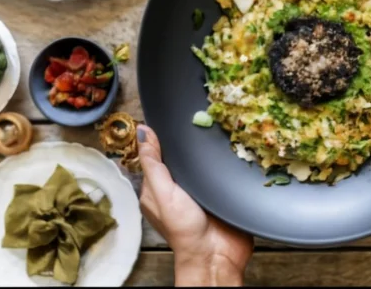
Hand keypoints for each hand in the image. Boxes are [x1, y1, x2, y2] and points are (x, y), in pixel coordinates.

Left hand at [137, 125, 253, 285]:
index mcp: (155, 189)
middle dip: (185, 142)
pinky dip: (221, 162)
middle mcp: (175, 188)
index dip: (160, 137)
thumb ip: (153, 164)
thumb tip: (143, 132)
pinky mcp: (218, 192)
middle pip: (178, 157)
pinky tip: (227, 150)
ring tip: (215, 130)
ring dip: (206, 151)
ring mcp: (198, 190)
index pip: (154, 155)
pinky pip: (217, 171)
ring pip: (199, 162)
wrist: (217, 254)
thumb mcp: (163, 193)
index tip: (170, 117)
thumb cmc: (185, 230)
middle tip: (198, 119)